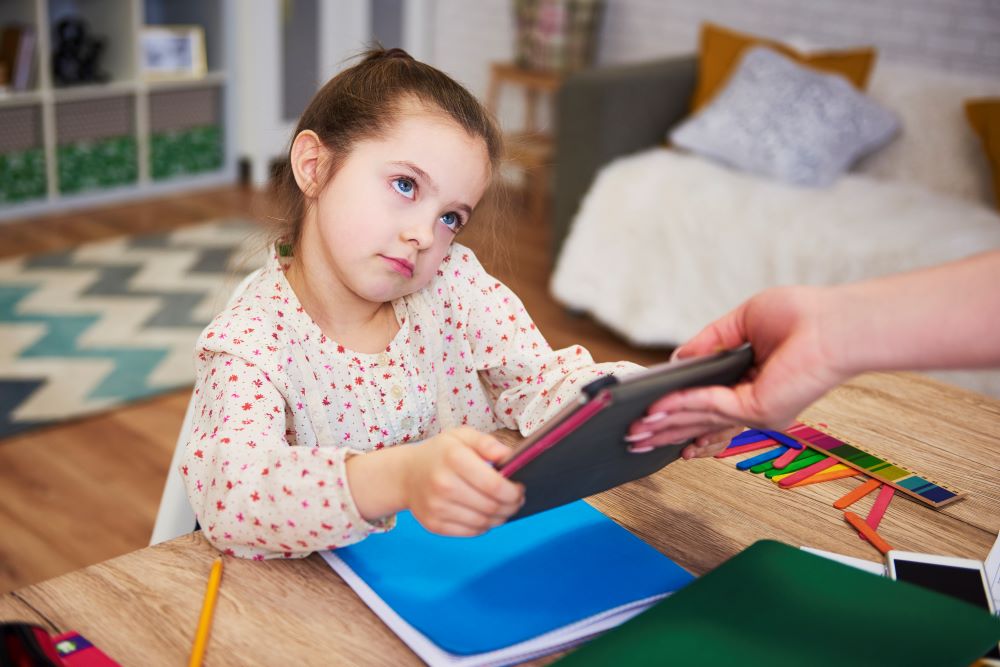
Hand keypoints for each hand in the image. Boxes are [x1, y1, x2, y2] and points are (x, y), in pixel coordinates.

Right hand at [403, 427, 524, 535]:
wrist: (406, 475)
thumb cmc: (440, 454)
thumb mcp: (461, 436)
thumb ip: (487, 443)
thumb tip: (509, 457)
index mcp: (453, 458)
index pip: (494, 485)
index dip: (513, 491)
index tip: (520, 488)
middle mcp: (443, 484)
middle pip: (491, 506)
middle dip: (511, 506)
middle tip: (517, 500)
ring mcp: (437, 507)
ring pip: (483, 523)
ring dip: (501, 518)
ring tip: (504, 508)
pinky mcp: (434, 524)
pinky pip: (471, 532)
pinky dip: (484, 526)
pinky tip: (486, 515)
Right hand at [624, 286, 847, 450]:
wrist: (835, 323)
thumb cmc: (801, 315)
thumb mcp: (742, 322)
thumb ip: (709, 342)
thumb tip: (679, 359)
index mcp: (751, 384)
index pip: (708, 405)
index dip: (679, 413)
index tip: (651, 418)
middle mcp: (753, 404)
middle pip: (699, 421)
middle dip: (664, 429)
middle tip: (634, 437)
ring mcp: (756, 411)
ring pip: (699, 420)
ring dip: (664, 425)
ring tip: (635, 432)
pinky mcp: (758, 410)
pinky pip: (709, 407)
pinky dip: (681, 407)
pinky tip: (658, 408)